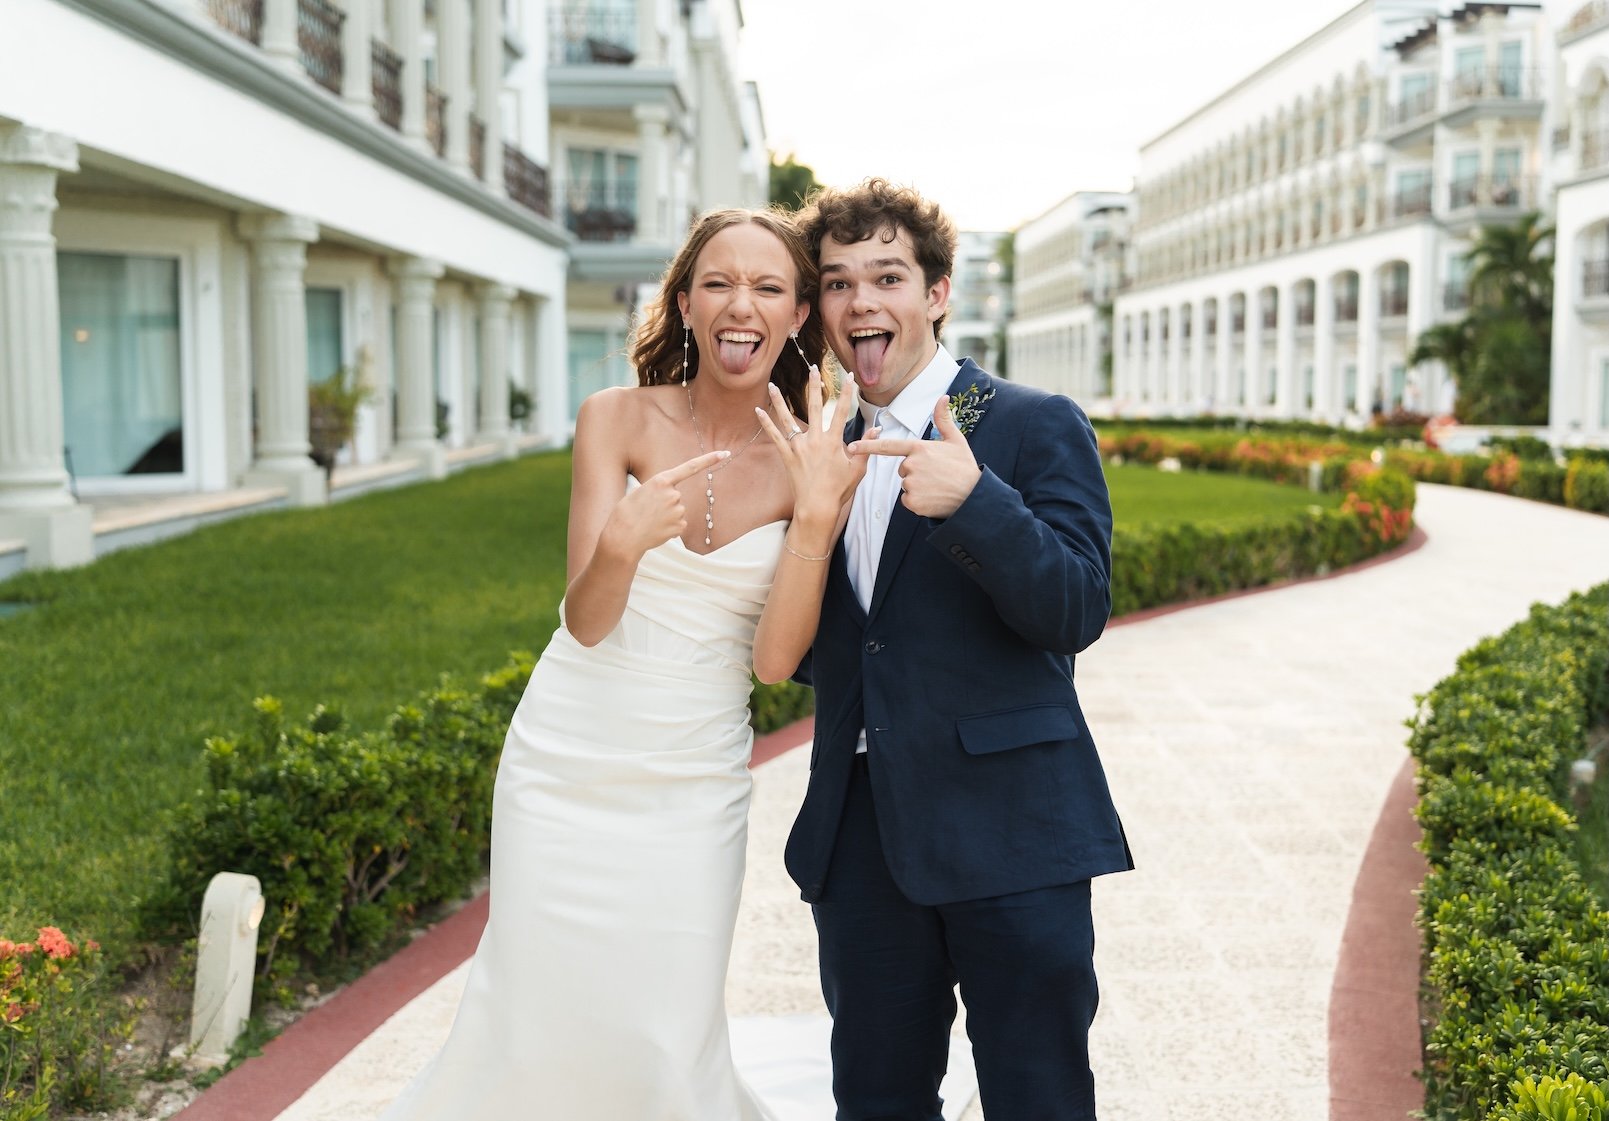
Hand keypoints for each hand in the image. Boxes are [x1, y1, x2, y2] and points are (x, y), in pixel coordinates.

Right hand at [600, 450, 728, 557]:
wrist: (623, 537)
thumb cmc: (626, 513)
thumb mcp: (638, 491)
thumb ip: (656, 489)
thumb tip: (668, 496)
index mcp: (661, 480)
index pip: (689, 467)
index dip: (708, 460)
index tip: (724, 453)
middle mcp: (673, 494)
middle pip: (676, 496)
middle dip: (665, 503)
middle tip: (647, 511)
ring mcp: (678, 510)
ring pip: (677, 511)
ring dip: (666, 516)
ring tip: (650, 521)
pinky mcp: (680, 526)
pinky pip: (678, 524)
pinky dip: (669, 528)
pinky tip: (657, 530)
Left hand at [755, 368, 869, 538]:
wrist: (817, 507)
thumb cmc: (839, 490)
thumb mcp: (858, 469)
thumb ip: (865, 447)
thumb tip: (876, 429)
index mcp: (834, 441)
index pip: (842, 411)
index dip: (847, 392)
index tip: (848, 376)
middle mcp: (815, 439)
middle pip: (814, 406)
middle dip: (815, 385)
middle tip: (813, 368)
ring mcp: (799, 447)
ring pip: (788, 418)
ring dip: (780, 400)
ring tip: (772, 384)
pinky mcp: (787, 455)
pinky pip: (774, 436)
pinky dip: (766, 423)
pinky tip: (758, 410)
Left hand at [848, 395, 980, 518]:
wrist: (974, 496)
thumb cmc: (964, 467)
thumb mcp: (956, 440)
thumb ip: (943, 419)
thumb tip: (943, 397)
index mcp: (919, 448)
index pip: (888, 446)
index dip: (868, 446)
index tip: (851, 446)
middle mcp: (912, 465)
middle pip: (902, 469)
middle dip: (914, 472)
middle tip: (935, 475)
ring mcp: (911, 484)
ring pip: (905, 485)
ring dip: (917, 487)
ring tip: (936, 487)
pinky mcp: (912, 502)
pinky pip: (908, 501)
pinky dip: (918, 502)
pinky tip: (933, 498)